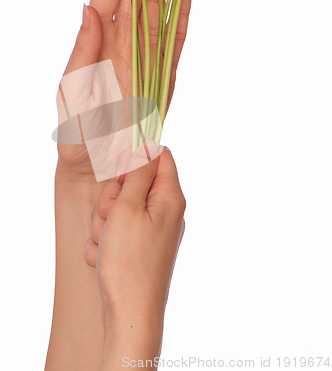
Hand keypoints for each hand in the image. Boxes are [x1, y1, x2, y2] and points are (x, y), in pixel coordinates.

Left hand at [57, 0, 190, 178]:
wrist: (99, 167)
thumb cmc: (77, 133)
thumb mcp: (71, 91)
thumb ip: (82, 51)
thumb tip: (89, 10)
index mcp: (95, 46)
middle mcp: (120, 49)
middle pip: (134, 0)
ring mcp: (143, 63)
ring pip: (155, 17)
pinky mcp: (161, 81)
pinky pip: (173, 46)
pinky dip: (180, 22)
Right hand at [84, 143, 185, 364]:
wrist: (130, 314)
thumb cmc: (130, 261)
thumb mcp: (128, 208)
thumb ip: (137, 172)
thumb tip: (148, 143)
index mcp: (170, 197)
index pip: (159, 156)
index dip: (134, 160)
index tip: (118, 175)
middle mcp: (166, 212)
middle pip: (133, 183)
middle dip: (112, 198)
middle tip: (111, 218)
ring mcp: (153, 231)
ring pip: (119, 208)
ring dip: (105, 223)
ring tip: (107, 244)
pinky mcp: (140, 247)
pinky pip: (116, 232)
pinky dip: (106, 242)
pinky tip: (105, 258)